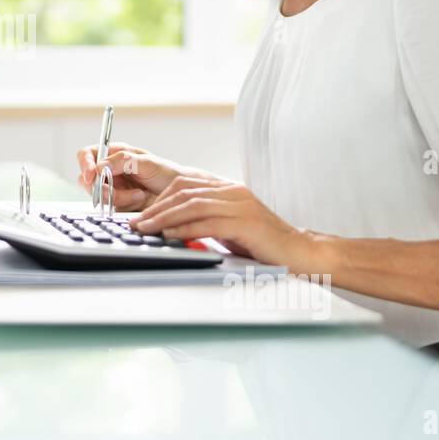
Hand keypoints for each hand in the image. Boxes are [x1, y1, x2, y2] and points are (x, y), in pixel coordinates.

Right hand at [75, 143, 221, 211]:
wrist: (180, 196)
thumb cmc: (167, 173)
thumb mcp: (148, 162)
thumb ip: (124, 160)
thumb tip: (101, 166)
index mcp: (114, 154)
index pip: (88, 154)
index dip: (85, 163)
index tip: (91, 174)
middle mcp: (110, 170)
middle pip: (88, 178)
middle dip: (102, 186)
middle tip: (117, 190)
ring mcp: (112, 188)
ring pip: (98, 195)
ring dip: (117, 197)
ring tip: (138, 194)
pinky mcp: (116, 204)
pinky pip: (109, 207)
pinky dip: (124, 205)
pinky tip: (138, 201)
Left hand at [131, 176, 310, 266]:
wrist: (302, 254)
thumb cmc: (265, 245)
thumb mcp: (230, 229)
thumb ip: (206, 223)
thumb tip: (171, 230)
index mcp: (228, 189)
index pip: (185, 185)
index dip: (160, 199)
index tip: (142, 214)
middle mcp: (234, 192)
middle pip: (184, 193)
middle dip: (156, 209)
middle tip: (136, 223)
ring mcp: (241, 205)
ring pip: (193, 205)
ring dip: (164, 218)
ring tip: (145, 230)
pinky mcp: (247, 223)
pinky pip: (208, 223)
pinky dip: (185, 229)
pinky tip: (169, 236)